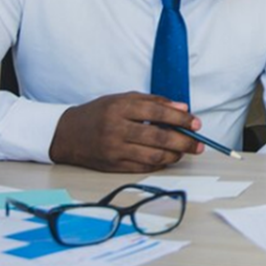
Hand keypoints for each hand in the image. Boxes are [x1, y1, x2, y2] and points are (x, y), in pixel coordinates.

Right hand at [49, 92, 200, 172]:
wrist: (66, 133)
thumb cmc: (99, 113)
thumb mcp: (123, 99)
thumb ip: (154, 102)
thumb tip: (182, 108)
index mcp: (121, 107)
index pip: (158, 113)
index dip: (181, 118)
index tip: (196, 123)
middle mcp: (117, 129)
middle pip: (159, 137)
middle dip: (184, 141)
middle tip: (199, 144)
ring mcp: (114, 149)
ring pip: (153, 155)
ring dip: (175, 155)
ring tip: (184, 151)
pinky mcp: (113, 166)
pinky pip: (143, 167)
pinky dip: (160, 163)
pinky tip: (168, 158)